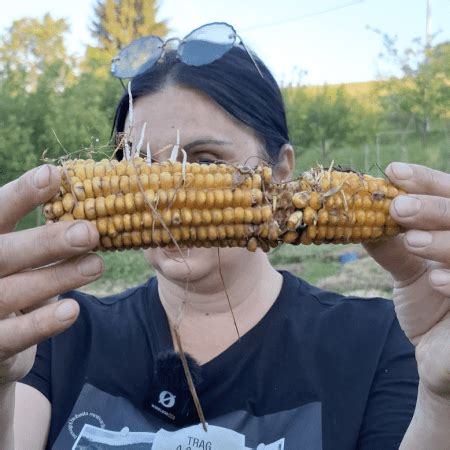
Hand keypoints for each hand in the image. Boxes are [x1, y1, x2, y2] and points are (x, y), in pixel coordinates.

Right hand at [0, 165, 102, 385]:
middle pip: (2, 252)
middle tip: (89, 232)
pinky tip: (72, 310)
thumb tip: (97, 209)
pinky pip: (13, 335)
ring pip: (11, 292)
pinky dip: (42, 323)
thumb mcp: (25, 255)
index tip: (54, 176)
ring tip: (96, 265)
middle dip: (46, 241)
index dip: (21, 193)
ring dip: (56, 278)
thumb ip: (48, 235)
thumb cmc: (16, 283)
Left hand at [364, 162, 449, 399]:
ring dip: (444, 241)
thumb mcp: (408, 271)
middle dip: (433, 207)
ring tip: (412, 240)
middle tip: (398, 206)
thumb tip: (354, 214)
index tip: (393, 172)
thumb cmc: (430, 308)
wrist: (441, 357)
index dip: (426, 181)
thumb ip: (389, 244)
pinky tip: (434, 280)